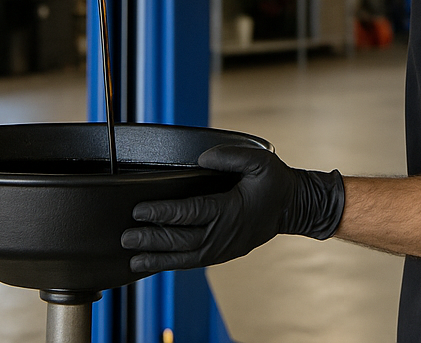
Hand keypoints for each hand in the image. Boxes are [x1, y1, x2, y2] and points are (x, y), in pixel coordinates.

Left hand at [120, 144, 344, 272]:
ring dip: (158, 257)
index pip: (190, 213)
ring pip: (185, 257)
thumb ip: (230, 156)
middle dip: (152, 238)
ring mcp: (223, 247)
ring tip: (133, 258)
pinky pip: (194, 261)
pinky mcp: (223, 253)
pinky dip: (172, 263)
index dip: (164, 212)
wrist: (294, 207)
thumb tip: (202, 158)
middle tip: (127, 236)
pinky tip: (155, 262)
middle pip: (182, 239)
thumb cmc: (275, 182)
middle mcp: (224, 233)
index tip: (141, 210)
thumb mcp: (259, 161)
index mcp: (231, 210)